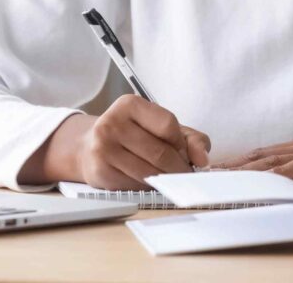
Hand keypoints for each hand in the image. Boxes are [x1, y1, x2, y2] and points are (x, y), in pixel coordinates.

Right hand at [76, 94, 210, 189]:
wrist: (89, 147)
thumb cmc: (133, 135)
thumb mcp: (161, 127)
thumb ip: (190, 138)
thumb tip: (203, 160)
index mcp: (129, 104)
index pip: (168, 125)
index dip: (181, 143)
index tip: (184, 152)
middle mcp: (112, 123)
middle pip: (160, 152)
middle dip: (178, 167)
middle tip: (184, 174)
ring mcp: (103, 148)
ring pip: (149, 172)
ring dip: (166, 180)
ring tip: (169, 178)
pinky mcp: (99, 172)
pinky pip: (135, 185)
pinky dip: (148, 187)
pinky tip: (148, 182)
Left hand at [213, 119, 292, 183]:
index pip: (265, 155)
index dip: (238, 162)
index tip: (212, 170)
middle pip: (260, 155)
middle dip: (231, 164)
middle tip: (201, 173)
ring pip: (272, 159)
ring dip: (244, 168)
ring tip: (217, 176)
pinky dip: (275, 172)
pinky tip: (259, 178)